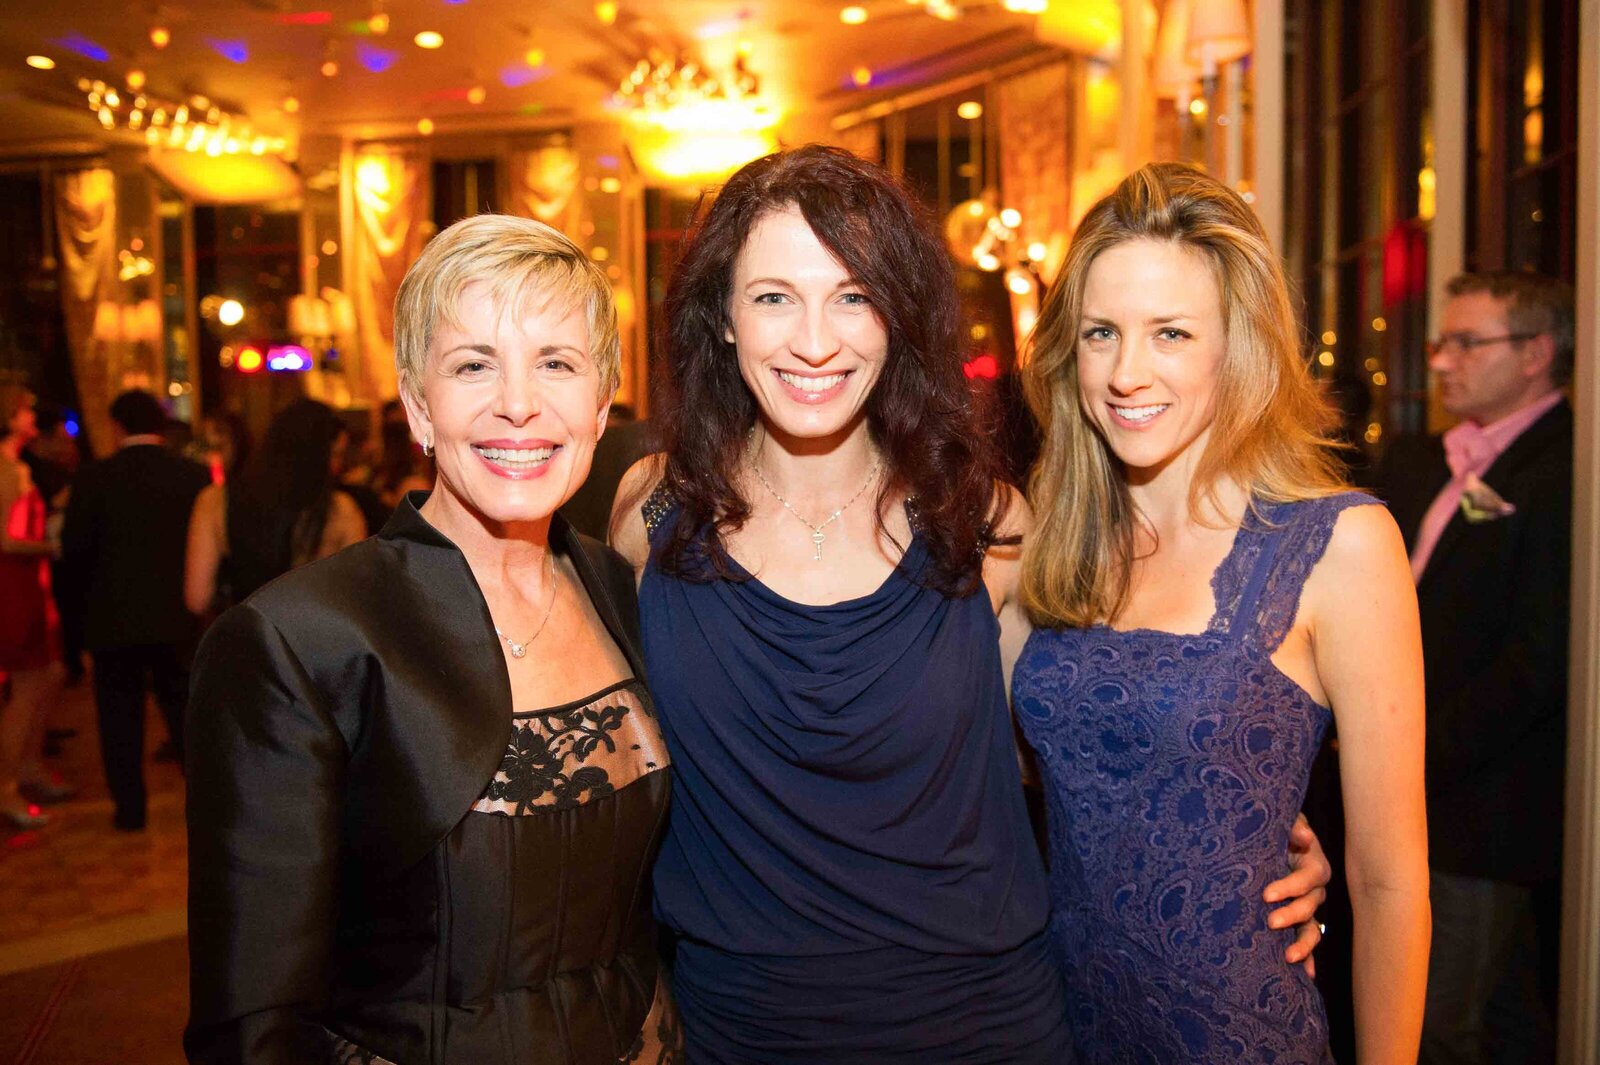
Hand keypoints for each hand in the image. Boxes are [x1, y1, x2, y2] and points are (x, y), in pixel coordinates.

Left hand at [1264, 812, 1330, 975]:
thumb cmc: (1276, 829)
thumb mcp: (1284, 821)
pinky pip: (1307, 941)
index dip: (1290, 887)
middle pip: (1310, 905)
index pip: (1308, 878)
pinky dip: (1308, 958)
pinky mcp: (1298, 920)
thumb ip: (1293, 827)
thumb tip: (1306, 837)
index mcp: (1313, 864)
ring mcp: (1308, 906)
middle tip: (1270, 921)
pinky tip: (1305, 975)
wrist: (1268, 840)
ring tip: (1288, 956)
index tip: (1267, 894)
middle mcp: (1314, 888)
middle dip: (1292, 915)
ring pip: (1312, 928)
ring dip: (1303, 944)